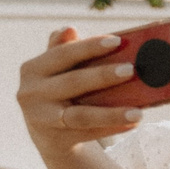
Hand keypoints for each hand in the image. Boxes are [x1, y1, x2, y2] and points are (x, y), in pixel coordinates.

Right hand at [17, 27, 142, 158]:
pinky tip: (132, 124)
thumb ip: (64, 49)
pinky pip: (88, 134)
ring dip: (111, 113)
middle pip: (73, 82)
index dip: (89, 46)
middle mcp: (31, 93)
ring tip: (138, 112)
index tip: (118, 41)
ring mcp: (41, 119)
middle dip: (103, 76)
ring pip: (81, 115)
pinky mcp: (54, 140)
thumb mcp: (57, 70)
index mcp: (33, 69)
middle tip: (132, 70)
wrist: (47, 132)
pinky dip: (111, 128)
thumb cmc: (60, 90)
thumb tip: (70, 28)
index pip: (63, 54)